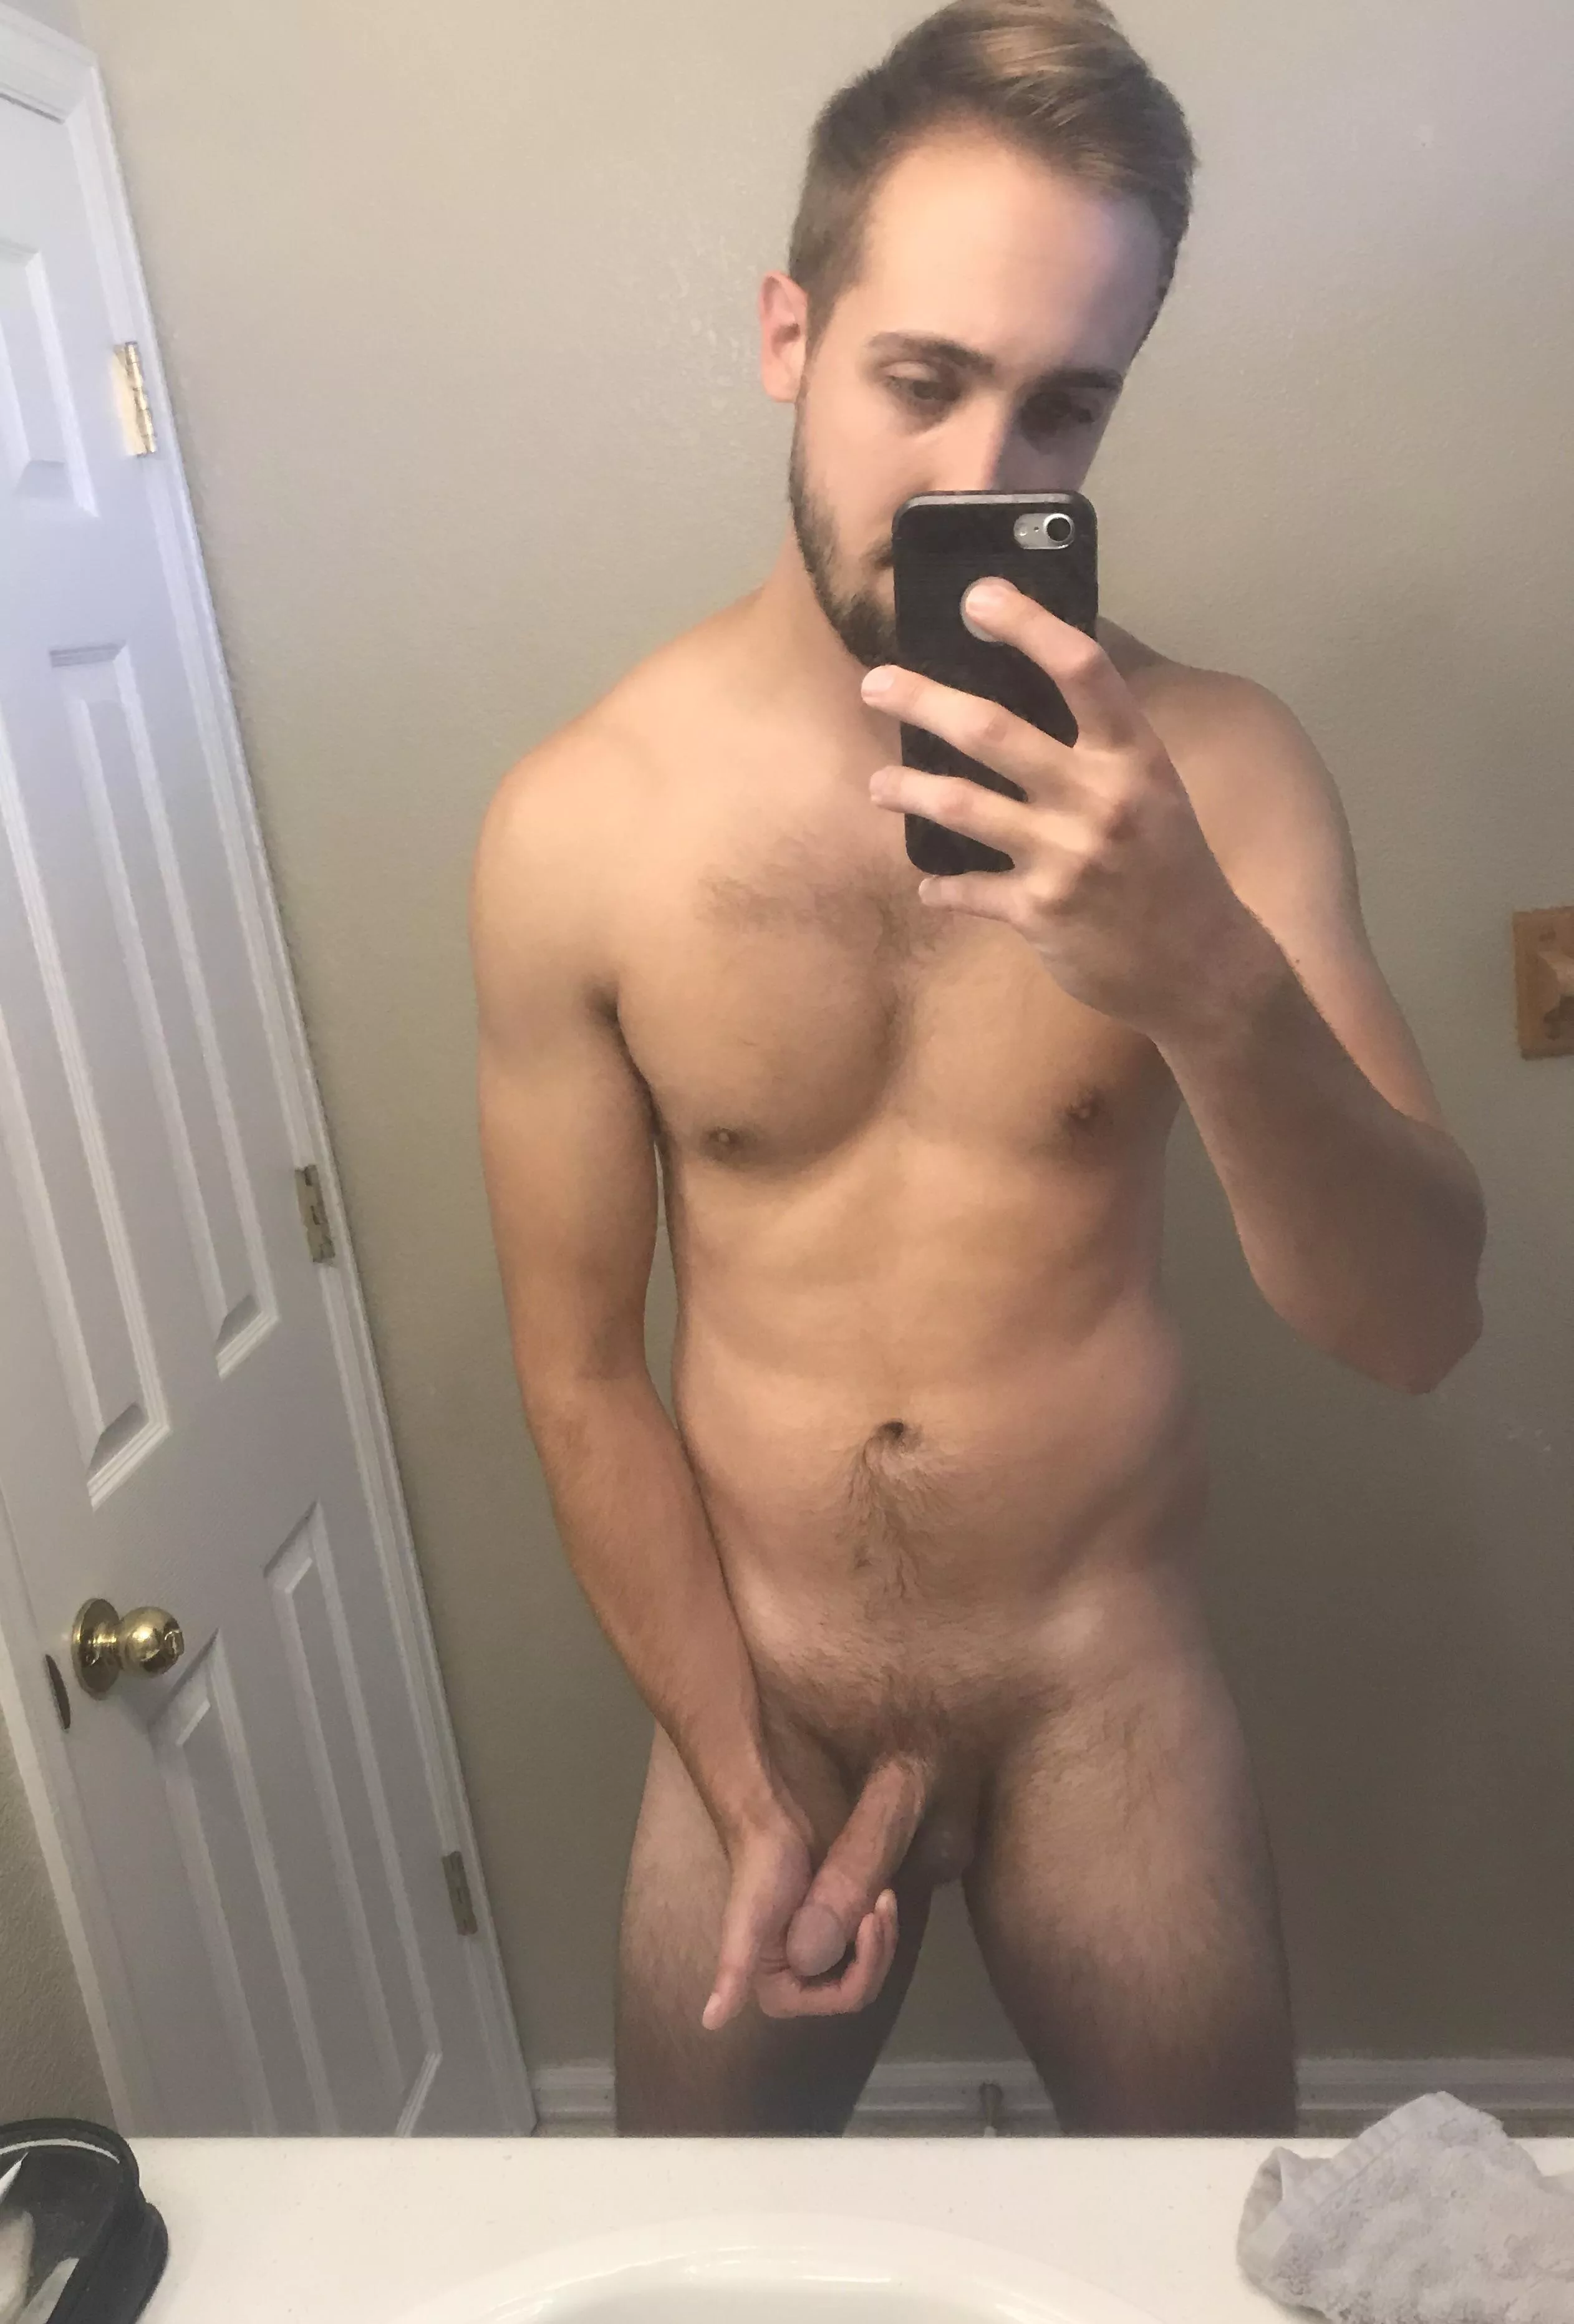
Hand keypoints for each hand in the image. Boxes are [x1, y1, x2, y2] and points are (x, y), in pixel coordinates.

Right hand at [702, 1758, 927, 2029]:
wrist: (772, 1827)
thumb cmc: (760, 1872)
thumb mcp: (745, 1924)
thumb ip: (732, 1973)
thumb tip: (709, 2023)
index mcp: (778, 1991)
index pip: (841, 1998)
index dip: (864, 1967)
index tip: (870, 1922)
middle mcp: (799, 1983)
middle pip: (860, 1985)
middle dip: (878, 1950)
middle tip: (883, 1905)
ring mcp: (818, 1961)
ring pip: (868, 1967)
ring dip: (882, 1935)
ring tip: (884, 1898)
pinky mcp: (831, 1937)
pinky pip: (866, 1947)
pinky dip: (877, 1925)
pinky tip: (881, 1899)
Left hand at [862, 579, 1253, 1046]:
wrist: (1202, 965)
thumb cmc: (1170, 865)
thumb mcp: (1154, 789)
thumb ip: (1102, 741)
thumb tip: (1044, 673)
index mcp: (1133, 757)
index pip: (1082, 670)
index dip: (1028, 625)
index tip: (978, 596)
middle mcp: (1099, 799)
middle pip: (994, 731)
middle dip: (924, 701)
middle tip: (875, 684)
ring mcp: (1067, 858)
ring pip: (964, 806)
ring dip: (909, 790)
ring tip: (878, 783)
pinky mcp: (1040, 913)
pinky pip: (968, 890)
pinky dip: (941, 886)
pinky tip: (928, 884)